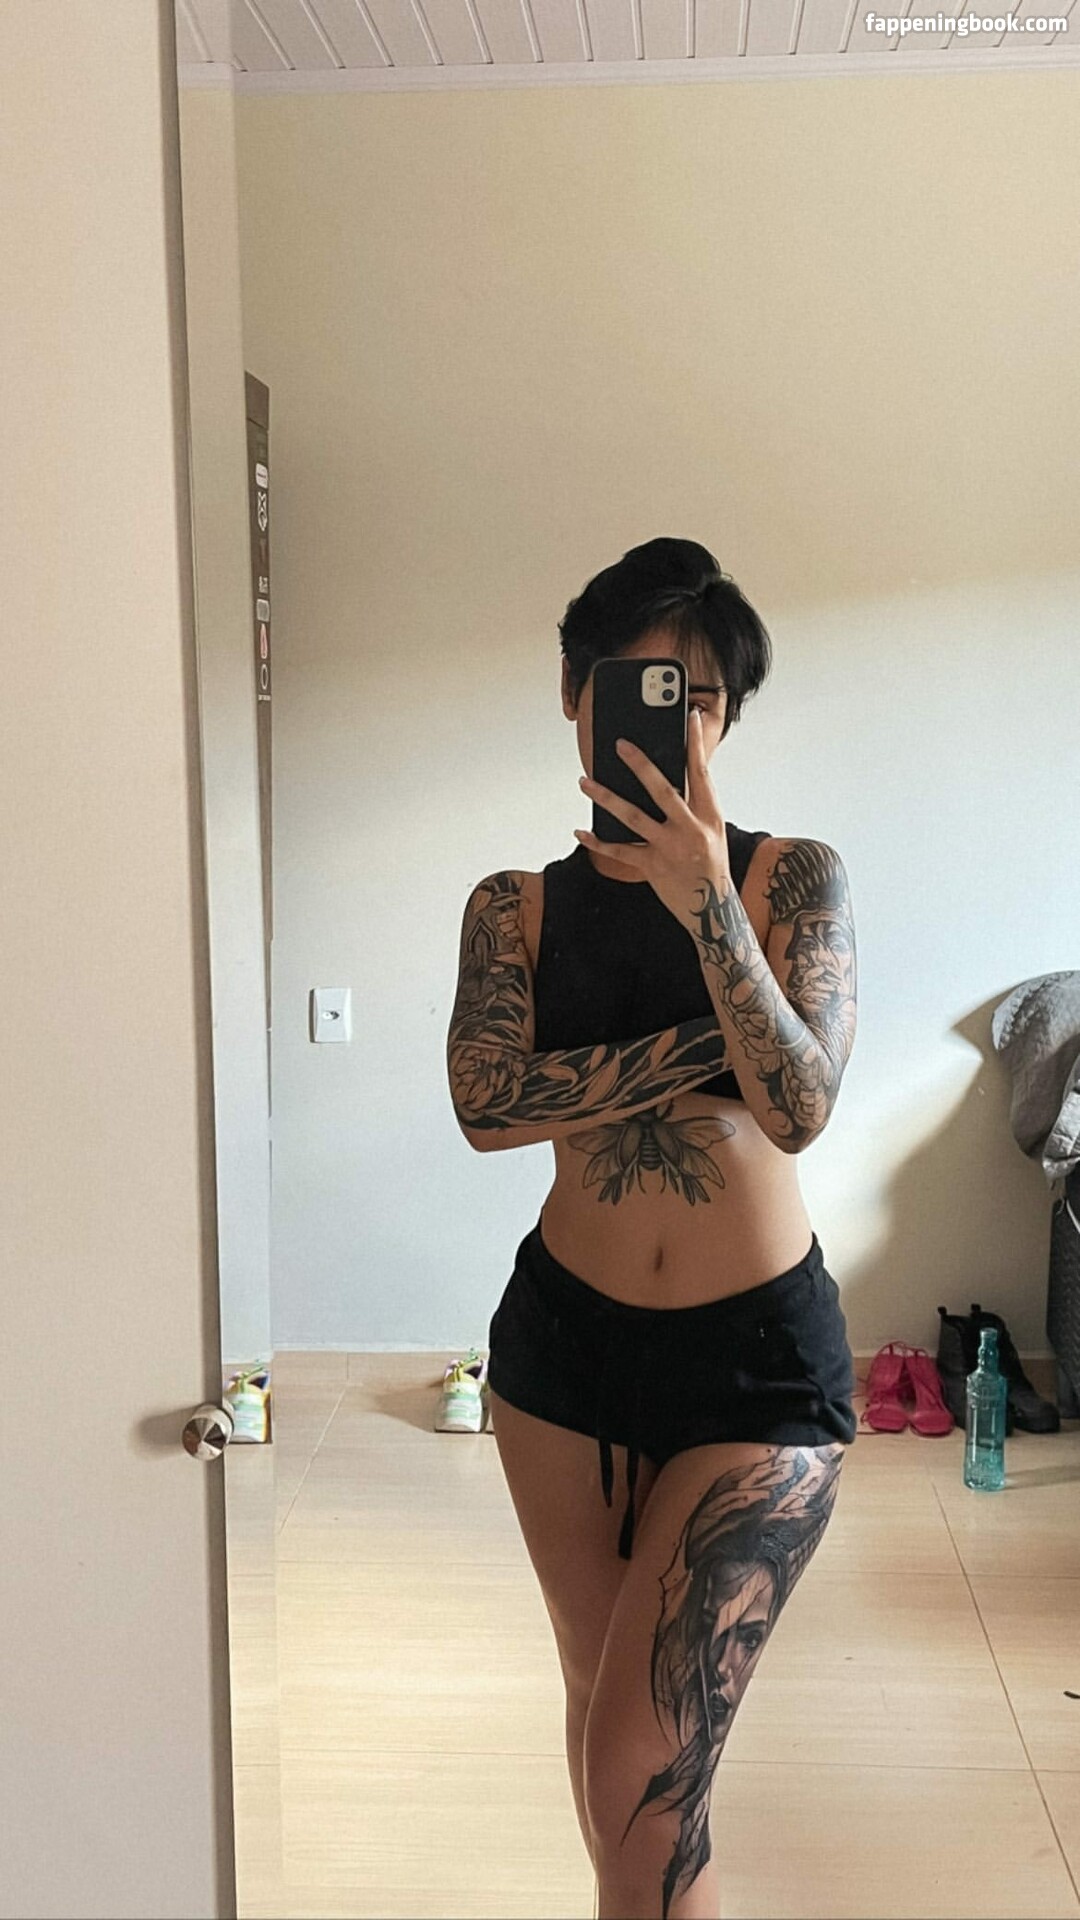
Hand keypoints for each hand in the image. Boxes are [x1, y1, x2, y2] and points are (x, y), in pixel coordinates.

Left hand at [575, 709, 733, 928]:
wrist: (712, 909)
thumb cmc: (709, 864)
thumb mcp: (711, 830)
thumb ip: (692, 805)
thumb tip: (664, 776)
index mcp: (709, 815)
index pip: (701, 772)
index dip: (694, 743)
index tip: (687, 717)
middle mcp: (691, 829)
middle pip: (662, 790)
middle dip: (640, 765)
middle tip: (619, 745)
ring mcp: (670, 849)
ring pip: (633, 817)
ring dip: (606, 798)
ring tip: (584, 781)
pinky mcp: (652, 867)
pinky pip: (619, 851)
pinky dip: (597, 842)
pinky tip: (580, 831)